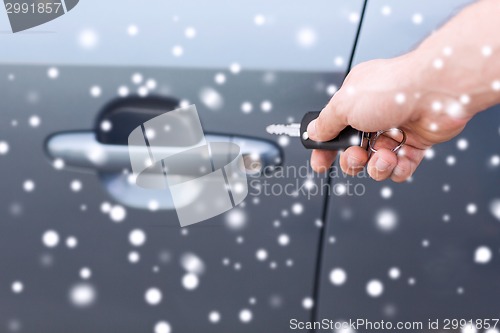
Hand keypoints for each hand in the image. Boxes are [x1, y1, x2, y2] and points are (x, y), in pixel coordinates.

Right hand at [307, 51, 472, 181]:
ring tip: (384, 157)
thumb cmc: (393, 89)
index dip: (325, 149)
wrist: (438, 91)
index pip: (334, 130)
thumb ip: (326, 123)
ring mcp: (396, 128)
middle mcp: (375, 114)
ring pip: (377, 161)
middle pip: (354, 151)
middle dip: (353, 161)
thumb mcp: (344, 105)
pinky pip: (402, 166)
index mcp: (355, 101)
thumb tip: (313, 132)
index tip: (320, 163)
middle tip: (358, 156)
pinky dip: (399, 168)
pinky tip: (399, 161)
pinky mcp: (417, 141)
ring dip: (377, 166)